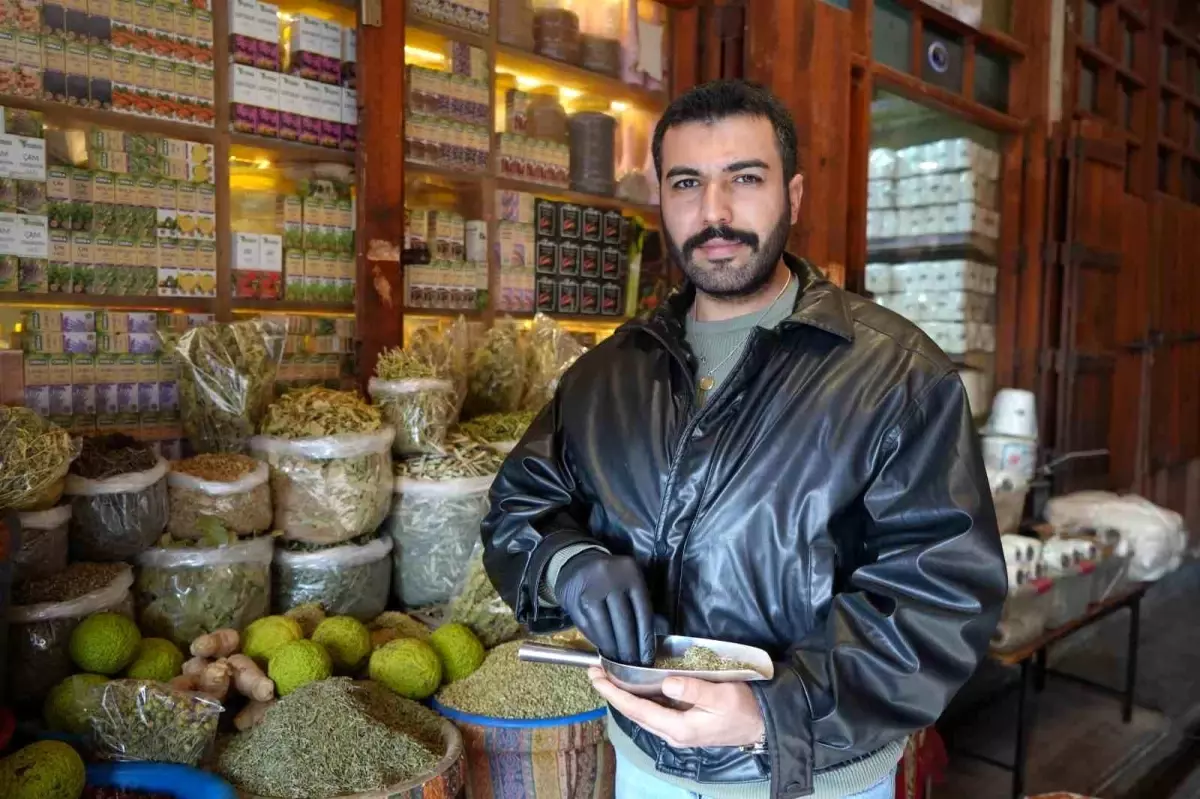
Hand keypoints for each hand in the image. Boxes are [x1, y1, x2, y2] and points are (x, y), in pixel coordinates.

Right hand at [554, 551, 654, 665]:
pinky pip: (588, 627)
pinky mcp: (574, 601)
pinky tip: (603, 648)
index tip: (647, 658)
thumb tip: (650, 639)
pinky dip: (597, 641)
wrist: (577, 561)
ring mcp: (590, 591)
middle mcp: (611, 582)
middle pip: (624, 623)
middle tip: (632, 665)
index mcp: (631, 576)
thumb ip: (640, 605)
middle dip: (629, 649)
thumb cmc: (611, 576)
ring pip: (604, 628)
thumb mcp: (630, 580)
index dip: (646, 639)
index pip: (642, 613)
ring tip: (617, 661)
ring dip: (612, 648)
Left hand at [588, 668, 765, 748]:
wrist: (761, 726)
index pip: (637, 710)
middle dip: (612, 693)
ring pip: (641, 712)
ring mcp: (676, 731)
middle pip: (634, 713)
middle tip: (594, 672)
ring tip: (607, 676)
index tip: (597, 678)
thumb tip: (667, 684)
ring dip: (623, 695)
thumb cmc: (744, 709)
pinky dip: (638, 697)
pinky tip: (632, 685)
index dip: (614, 694)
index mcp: (678, 728)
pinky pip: (652, 711)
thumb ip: (695, 690)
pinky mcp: (682, 724)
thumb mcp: (722, 696)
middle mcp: (671, 733)